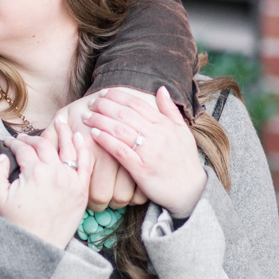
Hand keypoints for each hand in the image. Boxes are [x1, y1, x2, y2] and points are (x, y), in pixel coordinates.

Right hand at [0, 120, 91, 248]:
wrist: (36, 247)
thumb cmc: (16, 224)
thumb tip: (2, 157)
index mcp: (34, 173)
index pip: (23, 149)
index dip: (14, 143)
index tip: (9, 142)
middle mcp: (55, 173)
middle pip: (44, 145)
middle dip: (32, 139)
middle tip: (25, 138)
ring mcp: (70, 181)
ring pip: (68, 148)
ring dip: (64, 131)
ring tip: (61, 120)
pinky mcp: (81, 190)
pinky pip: (85, 164)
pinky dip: (83, 148)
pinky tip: (80, 137)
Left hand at [44, 91, 151, 210]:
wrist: (119, 93)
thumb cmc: (85, 109)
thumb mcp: (61, 118)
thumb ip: (47, 138)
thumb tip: (26, 148)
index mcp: (87, 149)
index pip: (87, 190)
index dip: (85, 199)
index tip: (83, 196)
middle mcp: (108, 154)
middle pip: (107, 198)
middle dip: (102, 203)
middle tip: (97, 199)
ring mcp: (129, 157)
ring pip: (126, 196)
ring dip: (119, 199)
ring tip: (111, 193)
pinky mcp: (143, 158)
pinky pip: (141, 190)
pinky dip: (136, 194)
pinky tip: (127, 188)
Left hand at [81, 86, 206, 217]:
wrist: (191, 190)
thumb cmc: (185, 160)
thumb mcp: (183, 131)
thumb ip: (170, 110)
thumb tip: (161, 88)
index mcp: (165, 124)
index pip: (137, 103)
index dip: (118, 96)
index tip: (104, 93)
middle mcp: (157, 135)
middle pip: (125, 114)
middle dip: (105, 106)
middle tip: (91, 103)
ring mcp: (149, 152)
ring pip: (120, 130)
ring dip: (100, 121)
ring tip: (87, 117)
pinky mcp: (142, 169)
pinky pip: (120, 151)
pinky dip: (106, 141)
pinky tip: (93, 135)